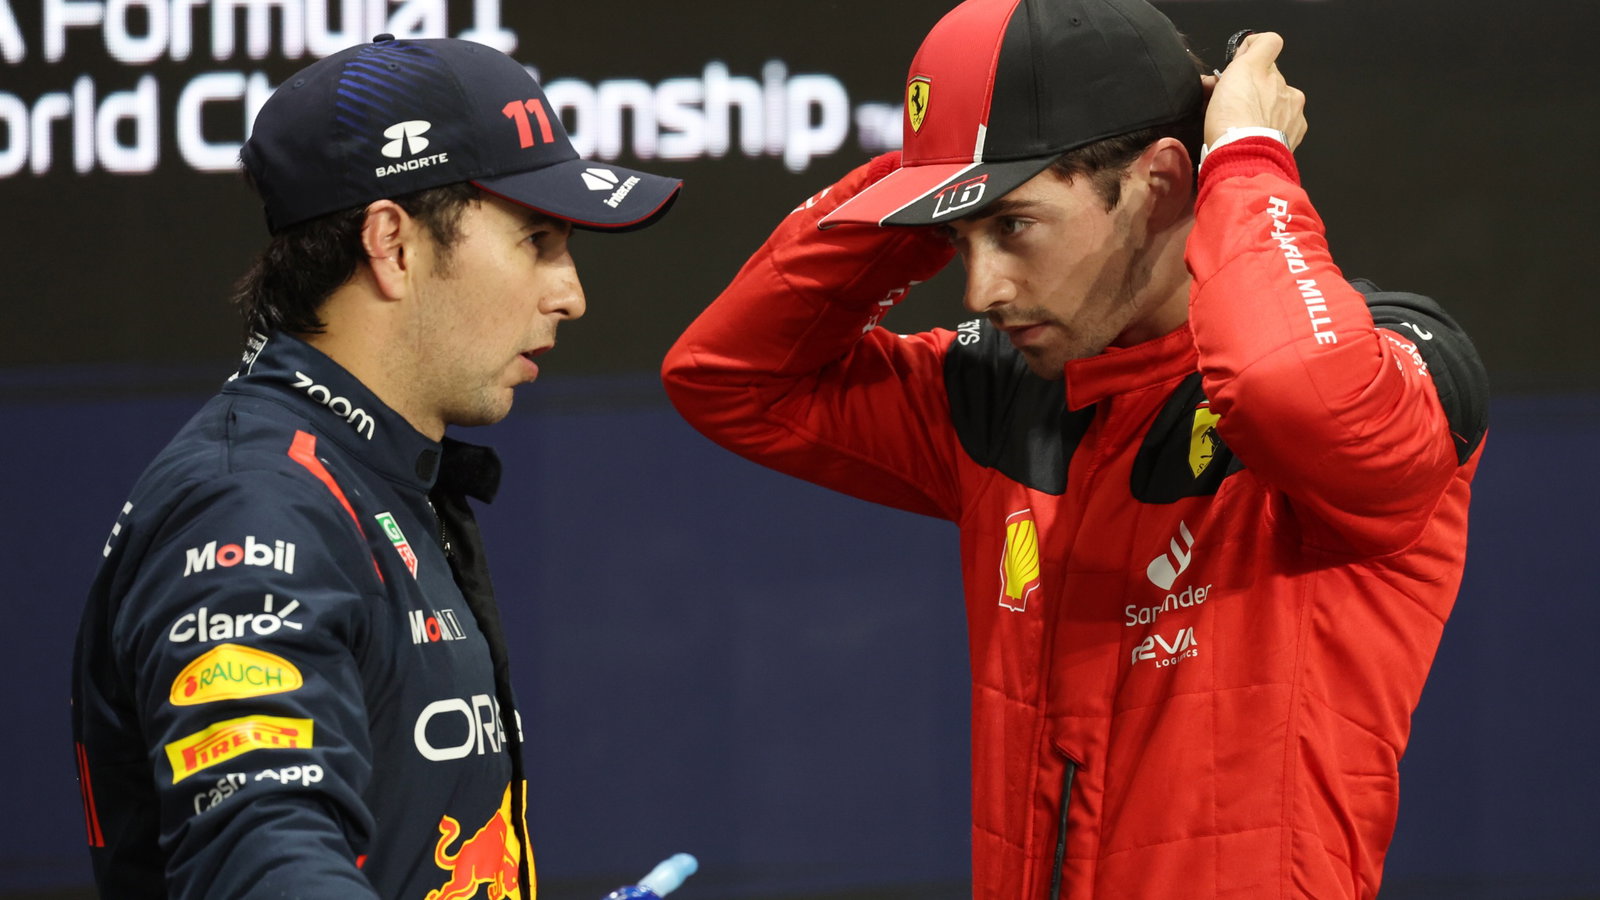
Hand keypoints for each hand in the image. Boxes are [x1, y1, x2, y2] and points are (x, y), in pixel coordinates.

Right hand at [1201, 32, 1307, 149]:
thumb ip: (1226, 75)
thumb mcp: (1221, 85)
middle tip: (1235, 104)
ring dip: (1266, 108)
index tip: (1240, 63)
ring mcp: (1293, 108)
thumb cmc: (1231, 122)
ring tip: (1247, 126)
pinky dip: (1275, 127)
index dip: (1253, 48)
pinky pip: (1287, 122)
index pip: (1269, 42)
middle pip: (1270, 76)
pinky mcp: (1297, 130)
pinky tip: (1259, 137)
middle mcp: (1282, 84)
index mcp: (1262, 69)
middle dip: (1255, 87)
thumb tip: (1220, 74)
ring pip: (1279, 100)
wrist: (1246, 159)